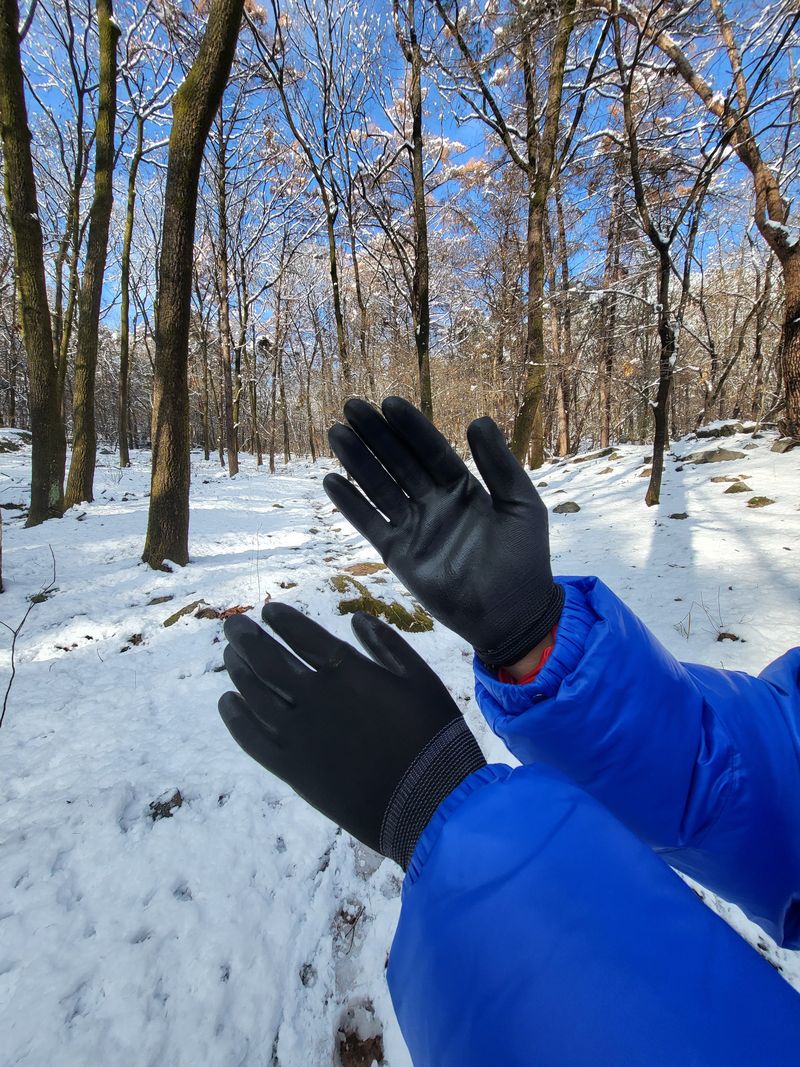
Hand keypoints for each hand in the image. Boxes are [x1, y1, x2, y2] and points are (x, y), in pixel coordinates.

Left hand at [219, 603, 484, 868]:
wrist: (426, 804)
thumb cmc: (432, 737)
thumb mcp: (422, 680)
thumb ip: (389, 644)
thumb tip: (356, 618)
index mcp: (348, 672)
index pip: (303, 636)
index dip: (282, 620)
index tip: (269, 610)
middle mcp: (315, 698)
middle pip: (268, 660)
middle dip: (246, 638)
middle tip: (232, 625)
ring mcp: (299, 734)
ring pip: (254, 694)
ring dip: (239, 671)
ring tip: (230, 656)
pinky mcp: (291, 768)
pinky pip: (252, 738)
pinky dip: (236, 718)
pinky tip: (228, 702)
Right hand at [323, 397, 562, 667]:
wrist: (513, 614)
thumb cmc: (524, 559)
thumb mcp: (521, 504)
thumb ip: (499, 464)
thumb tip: (478, 420)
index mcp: (463, 488)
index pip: (431, 450)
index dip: (410, 427)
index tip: (389, 402)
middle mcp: (434, 503)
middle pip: (399, 462)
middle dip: (376, 435)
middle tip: (352, 406)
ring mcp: (414, 528)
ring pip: (380, 487)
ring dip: (358, 461)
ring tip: (337, 433)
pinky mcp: (399, 555)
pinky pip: (370, 524)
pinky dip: (351, 504)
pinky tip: (332, 481)